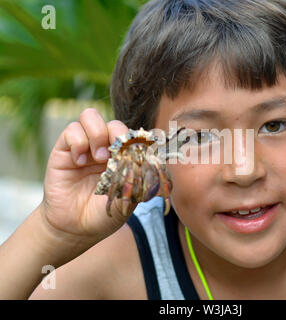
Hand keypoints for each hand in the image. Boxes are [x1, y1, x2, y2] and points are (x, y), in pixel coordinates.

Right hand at [40, 108, 135, 241]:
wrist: (77, 228)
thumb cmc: (105, 213)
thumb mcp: (128, 198)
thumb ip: (138, 178)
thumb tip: (148, 159)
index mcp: (123, 157)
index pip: (132, 135)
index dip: (135, 139)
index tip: (136, 153)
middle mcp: (105, 148)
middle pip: (113, 122)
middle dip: (117, 134)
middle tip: (114, 155)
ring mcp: (85, 147)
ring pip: (90, 116)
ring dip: (97, 134)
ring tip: (99, 157)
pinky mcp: (64, 150)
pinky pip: (71, 129)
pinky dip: (78, 142)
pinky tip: (79, 162)